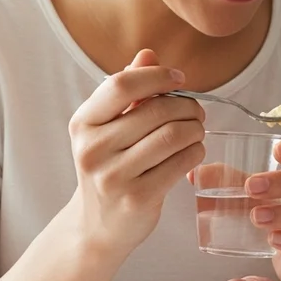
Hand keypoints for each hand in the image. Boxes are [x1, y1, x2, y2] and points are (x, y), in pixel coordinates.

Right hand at [64, 49, 205, 255]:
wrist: (97, 226)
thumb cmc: (107, 167)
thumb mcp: (107, 128)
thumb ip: (126, 90)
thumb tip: (148, 54)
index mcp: (83, 124)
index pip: (120, 84)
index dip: (156, 76)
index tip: (178, 78)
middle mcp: (93, 149)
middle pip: (155, 110)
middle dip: (186, 105)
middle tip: (197, 110)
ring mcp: (114, 176)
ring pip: (172, 135)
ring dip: (195, 128)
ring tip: (197, 129)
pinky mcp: (138, 198)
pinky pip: (180, 163)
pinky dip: (195, 151)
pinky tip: (194, 150)